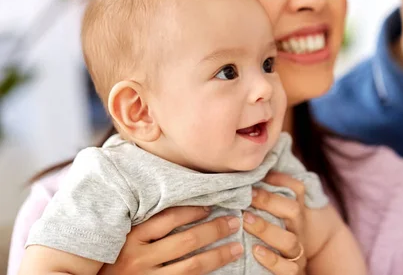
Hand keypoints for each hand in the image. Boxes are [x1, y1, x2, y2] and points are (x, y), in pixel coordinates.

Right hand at [99, 206, 241, 274]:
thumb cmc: (105, 262)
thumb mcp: (115, 239)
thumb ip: (138, 222)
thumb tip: (167, 195)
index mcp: (128, 239)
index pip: (167, 218)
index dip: (193, 210)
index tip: (211, 204)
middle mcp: (137, 259)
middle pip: (186, 241)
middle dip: (214, 230)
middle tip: (234, 221)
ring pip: (192, 266)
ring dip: (218, 255)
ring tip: (236, 246)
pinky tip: (220, 268)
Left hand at [243, 171, 308, 274]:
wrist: (290, 267)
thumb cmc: (275, 236)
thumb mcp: (275, 216)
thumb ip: (266, 197)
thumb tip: (248, 174)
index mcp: (296, 213)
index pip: (298, 189)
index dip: (281, 179)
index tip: (257, 177)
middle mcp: (299, 230)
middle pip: (295, 210)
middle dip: (270, 201)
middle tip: (248, 196)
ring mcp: (298, 252)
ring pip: (290, 240)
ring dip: (266, 229)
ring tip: (246, 221)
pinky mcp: (293, 272)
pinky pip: (289, 269)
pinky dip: (272, 260)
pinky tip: (256, 251)